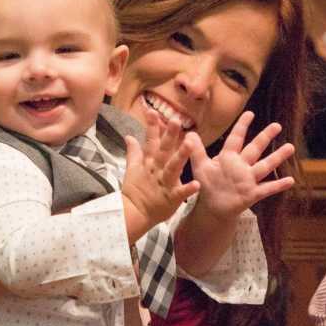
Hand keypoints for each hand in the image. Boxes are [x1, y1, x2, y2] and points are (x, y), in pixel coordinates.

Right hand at [118, 112, 198, 242]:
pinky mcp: (171, 198)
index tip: (152, 111)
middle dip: (169, 135)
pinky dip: (188, 189)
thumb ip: (133, 151)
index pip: (150, 141)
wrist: (133, 214)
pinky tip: (197, 184)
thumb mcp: (132, 169)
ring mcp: (164, 183)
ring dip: (181, 155)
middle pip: (163, 150)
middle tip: (176, 120)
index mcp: (149, 162)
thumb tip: (128, 135)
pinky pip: (181, 193)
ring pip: (173, 167)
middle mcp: (156, 170)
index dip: (151, 126)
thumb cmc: (135, 191)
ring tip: (190, 144)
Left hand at [188, 111, 294, 221]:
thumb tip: (188, 132)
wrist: (212, 207)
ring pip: (265, 166)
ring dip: (277, 157)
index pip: (236, 138)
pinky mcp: (252, 194)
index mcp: (228, 157)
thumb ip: (196, 150)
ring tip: (290, 147)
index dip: (242, 126)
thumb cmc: (207, 185)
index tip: (250, 113)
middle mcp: (241, 166)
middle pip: (255, 148)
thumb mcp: (200, 167)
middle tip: (277, 125)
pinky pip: (267, 188)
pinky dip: (278, 185)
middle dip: (265, 137)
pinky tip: (290, 180)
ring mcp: (248, 179)